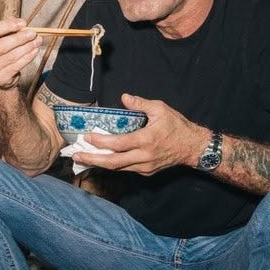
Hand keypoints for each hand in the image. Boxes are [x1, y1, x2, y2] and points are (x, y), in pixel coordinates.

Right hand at [0, 19, 42, 89]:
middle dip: (20, 38)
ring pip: (12, 56)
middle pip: (2, 46)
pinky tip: (34, 50)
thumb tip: (22, 25)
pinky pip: (18, 65)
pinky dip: (28, 57)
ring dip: (28, 47)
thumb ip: (8, 29)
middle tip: (32, 33)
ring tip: (37, 40)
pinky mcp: (1, 78)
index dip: (8, 25)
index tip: (22, 23)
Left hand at [73, 93, 202, 175]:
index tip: (87, 137)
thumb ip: (140, 104)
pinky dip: (113, 164)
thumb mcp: (160, 109)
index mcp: (146, 139)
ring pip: (118, 168)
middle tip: (76, 156)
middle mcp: (144, 156)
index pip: (118, 143)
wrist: (193, 147)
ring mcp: (145, 166)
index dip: (100, 142)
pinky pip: (126, 169)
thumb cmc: (177, 126)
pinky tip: (102, 159)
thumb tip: (124, 97)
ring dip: (100, 163)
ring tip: (84, 158)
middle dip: (93, 159)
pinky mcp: (147, 171)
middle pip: (113, 162)